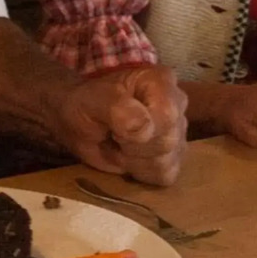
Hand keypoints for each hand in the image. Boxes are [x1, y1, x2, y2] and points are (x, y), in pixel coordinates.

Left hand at [54, 65, 187, 185]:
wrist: (79, 119)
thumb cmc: (86, 103)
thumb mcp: (92, 100)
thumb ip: (117, 109)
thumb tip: (144, 130)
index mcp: (160, 81)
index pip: (167, 115)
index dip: (140, 130)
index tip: (115, 127)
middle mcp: (177, 104)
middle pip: (168, 142)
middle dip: (132, 147)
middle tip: (113, 134)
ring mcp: (178, 132)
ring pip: (166, 162)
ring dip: (134, 161)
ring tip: (119, 144)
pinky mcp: (173, 157)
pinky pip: (165, 176)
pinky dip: (141, 172)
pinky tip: (129, 157)